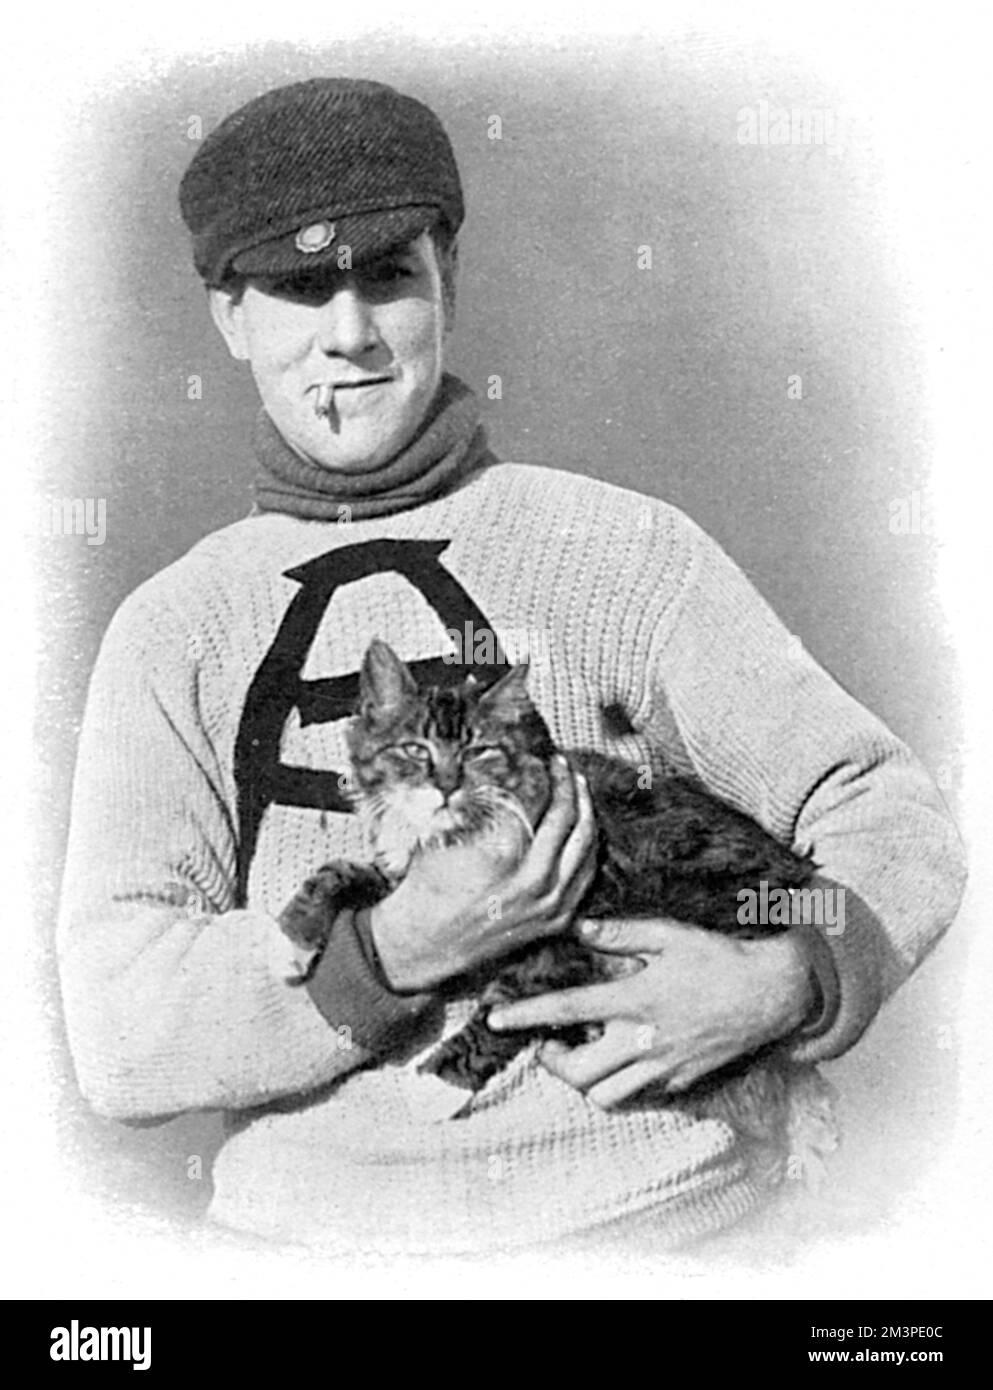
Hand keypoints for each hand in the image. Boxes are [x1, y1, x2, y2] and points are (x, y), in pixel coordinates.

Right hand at [369, 756, 596, 991]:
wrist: (424, 943)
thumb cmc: (427, 886)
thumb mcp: (441, 835)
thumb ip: (467, 803)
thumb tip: (484, 770)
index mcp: (505, 856)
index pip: (544, 805)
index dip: (550, 777)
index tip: (548, 760)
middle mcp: (534, 882)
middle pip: (572, 824)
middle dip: (573, 789)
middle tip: (567, 768)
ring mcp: (548, 906)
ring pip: (587, 852)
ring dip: (587, 816)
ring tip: (580, 792)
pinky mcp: (553, 923)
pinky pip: (585, 881)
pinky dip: (589, 852)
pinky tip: (584, 835)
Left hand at [488, 917, 815, 1107]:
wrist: (772, 993)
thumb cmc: (719, 957)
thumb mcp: (669, 934)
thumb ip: (620, 934)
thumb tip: (580, 928)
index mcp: (635, 999)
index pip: (566, 1010)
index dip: (526, 1016)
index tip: (496, 1019)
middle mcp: (645, 1041)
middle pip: (579, 1073)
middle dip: (553, 1062)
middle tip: (548, 1042)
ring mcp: (664, 1066)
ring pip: (606, 1095)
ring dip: (585, 1080)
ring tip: (582, 1054)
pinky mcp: (682, 1081)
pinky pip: (639, 1095)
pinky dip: (621, 1083)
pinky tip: (622, 1058)